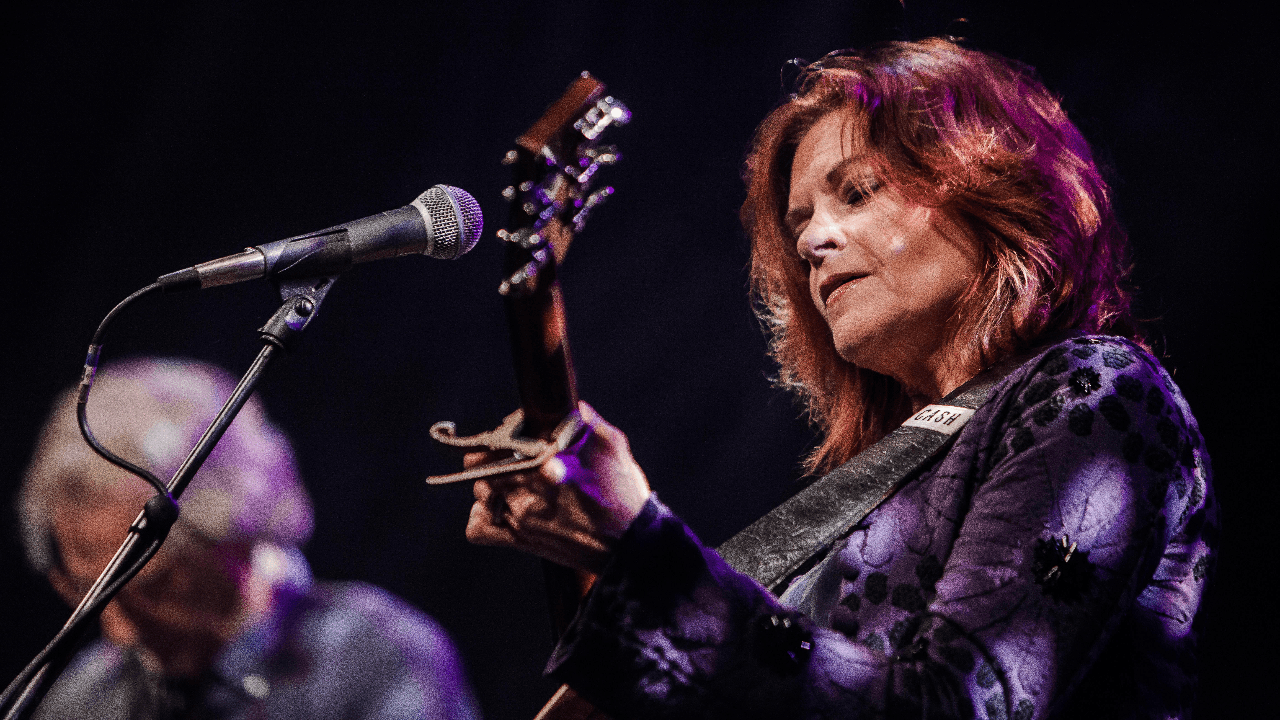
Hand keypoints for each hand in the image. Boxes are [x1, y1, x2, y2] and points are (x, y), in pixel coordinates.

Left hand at [465, 402, 650, 573]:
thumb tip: (575, 406)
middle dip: (494, 455)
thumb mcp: (615, 448)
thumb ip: (590, 423)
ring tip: (509, 479)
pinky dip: (481, 515)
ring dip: (489, 482)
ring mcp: (521, 520)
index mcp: (548, 466)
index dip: (508, 433)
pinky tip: (499, 507)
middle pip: (483, 465)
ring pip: (480, 491)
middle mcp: (528, 494)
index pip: (504, 441)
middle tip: (511, 454)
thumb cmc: (624, 498)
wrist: (630, 546)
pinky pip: (478, 528)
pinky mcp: (520, 542)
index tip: (518, 431)